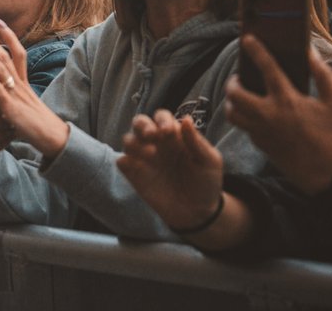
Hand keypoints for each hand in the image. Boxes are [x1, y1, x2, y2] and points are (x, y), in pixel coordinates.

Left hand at [0, 19, 69, 159]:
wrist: (52, 138)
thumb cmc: (36, 124)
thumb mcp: (24, 105)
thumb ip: (11, 95)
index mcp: (24, 82)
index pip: (18, 52)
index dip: (9, 36)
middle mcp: (20, 83)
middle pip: (4, 54)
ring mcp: (16, 93)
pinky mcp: (10, 106)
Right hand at [117, 109, 223, 230]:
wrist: (197, 213)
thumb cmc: (205, 183)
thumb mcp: (209, 162)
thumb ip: (196, 142)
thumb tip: (185, 119)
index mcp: (174, 136)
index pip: (162, 117)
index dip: (162, 120)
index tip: (168, 131)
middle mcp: (156, 143)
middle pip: (140, 122)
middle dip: (142, 125)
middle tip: (151, 135)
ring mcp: (144, 158)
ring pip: (128, 139)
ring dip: (134, 142)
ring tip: (150, 155)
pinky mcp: (135, 175)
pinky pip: (122, 162)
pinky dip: (125, 160)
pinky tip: (138, 167)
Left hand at [225, 35, 331, 195]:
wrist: (327, 171)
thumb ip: (323, 75)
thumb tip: (309, 52)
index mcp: (288, 100)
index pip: (267, 68)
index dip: (256, 50)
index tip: (247, 38)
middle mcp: (269, 115)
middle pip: (235, 93)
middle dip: (232, 81)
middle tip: (239, 77)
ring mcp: (261, 130)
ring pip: (231, 112)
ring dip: (232, 101)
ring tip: (241, 93)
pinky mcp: (258, 142)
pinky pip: (242, 125)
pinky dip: (243, 115)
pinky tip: (253, 110)